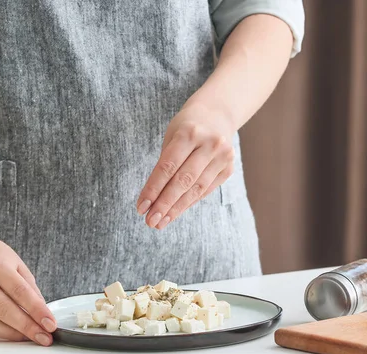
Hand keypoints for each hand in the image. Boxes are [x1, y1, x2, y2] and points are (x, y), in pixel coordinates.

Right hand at [0, 231, 55, 345]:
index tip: (50, 325)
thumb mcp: (17, 264)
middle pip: (4, 310)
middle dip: (27, 328)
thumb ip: (30, 288)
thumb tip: (41, 315)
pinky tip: (9, 332)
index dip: (37, 311)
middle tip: (44, 338)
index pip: (20, 292)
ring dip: (11, 335)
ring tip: (27, 338)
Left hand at [137, 104, 235, 228]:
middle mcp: (209, 144)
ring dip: (176, 208)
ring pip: (196, 189)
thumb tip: (153, 200)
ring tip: (160, 222)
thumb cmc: (186, 128)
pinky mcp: (228, 168)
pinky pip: (205, 190)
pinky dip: (189, 202)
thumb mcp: (171, 137)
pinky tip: (175, 212)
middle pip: (183, 181)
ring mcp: (222, 156)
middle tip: (150, 221)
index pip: (167, 167)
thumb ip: (165, 164)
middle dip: (165, 204)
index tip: (141, 208)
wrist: (217, 114)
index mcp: (189, 133)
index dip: (153, 190)